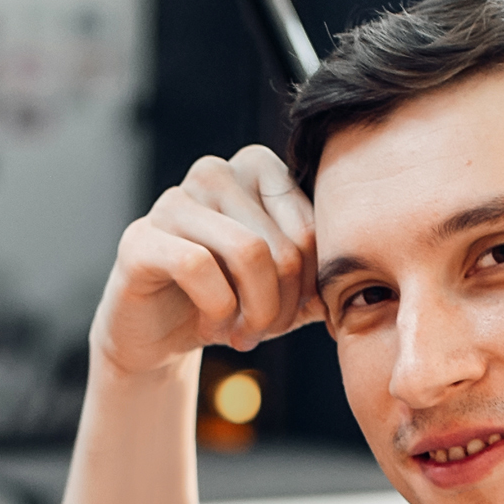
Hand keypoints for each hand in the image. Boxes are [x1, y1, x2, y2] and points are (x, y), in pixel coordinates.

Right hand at [90, 145, 320, 381]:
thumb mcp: (287, 288)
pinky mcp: (140, 237)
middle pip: (284, 244)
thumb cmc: (230, 299)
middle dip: (284, 305)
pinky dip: (216, 309)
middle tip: (266, 333)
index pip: (312, 227)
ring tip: (243, 334)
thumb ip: (323, 273)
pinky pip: (197, 266)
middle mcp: (214, 172)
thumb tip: (363, 275)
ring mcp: (173, 200)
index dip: (313, 284)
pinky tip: (212, 326)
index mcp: (256, 168)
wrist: (160, 332)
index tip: (296, 315)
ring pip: (248, 252)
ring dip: (255, 312)